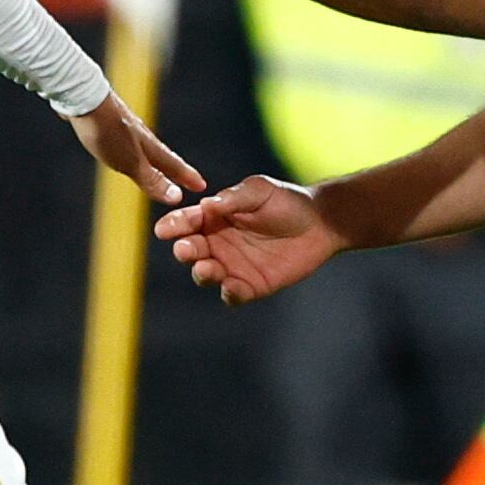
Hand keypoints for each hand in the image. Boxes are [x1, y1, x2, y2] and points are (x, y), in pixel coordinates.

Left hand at [68, 95, 203, 206]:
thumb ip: (152, 179)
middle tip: (184, 177)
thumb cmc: (107, 131)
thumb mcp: (130, 162)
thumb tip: (177, 197)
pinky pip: (125, 139)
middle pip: (161, 154)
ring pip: (144, 145)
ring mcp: (124, 126)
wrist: (83, 97)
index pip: (173, 164)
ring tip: (155, 164)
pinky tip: (122, 146)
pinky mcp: (107, 122)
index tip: (201, 185)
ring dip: (153, 157)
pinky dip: (132, 148)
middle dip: (173, 167)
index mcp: (148, 145)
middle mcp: (140, 134)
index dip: (186, 176)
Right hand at [155, 175, 342, 304]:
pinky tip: (232, 287)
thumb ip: (233, 198)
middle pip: (191, 251)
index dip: (174, 225)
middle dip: (184, 250)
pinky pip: (232, 294)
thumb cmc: (286, 201)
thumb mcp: (259, 191)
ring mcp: (232, 266)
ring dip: (202, 273)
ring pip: (206, 275)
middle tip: (184, 249)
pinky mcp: (250, 285)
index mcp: (213, 219)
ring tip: (207, 268)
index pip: (187, 222)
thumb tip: (206, 205)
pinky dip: (229, 294)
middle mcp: (217, 244)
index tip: (165, 229)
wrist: (320, 223)